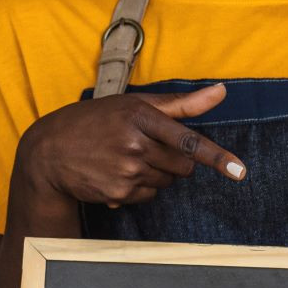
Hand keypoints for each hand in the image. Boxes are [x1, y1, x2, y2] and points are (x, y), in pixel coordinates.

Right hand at [16, 84, 243, 208]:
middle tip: (145, 149)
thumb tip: (223, 91)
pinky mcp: (118, 192)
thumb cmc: (96, 121)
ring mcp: (125, 170)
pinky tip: (116, 174)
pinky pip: (149, 196)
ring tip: (124, 159)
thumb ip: (181, 103)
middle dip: (174, 162)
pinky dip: (140, 188)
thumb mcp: (134, 104)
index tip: (238, 171)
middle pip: (183, 167)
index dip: (216, 157)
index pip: (187, 141)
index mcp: (140, 117)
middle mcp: (134, 144)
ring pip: (167, 182)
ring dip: (156, 174)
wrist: (48, 151)